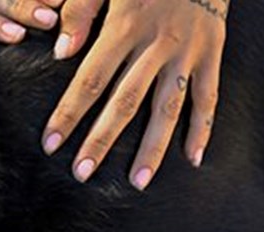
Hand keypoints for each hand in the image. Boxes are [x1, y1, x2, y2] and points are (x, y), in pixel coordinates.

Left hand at [42, 0, 227, 185]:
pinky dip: (203, 128)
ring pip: (167, 107)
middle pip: (125, 101)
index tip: (50, 144)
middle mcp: (156, 43)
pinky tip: (194, 159)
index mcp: (124, 25)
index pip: (90, 79)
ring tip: (138, 182)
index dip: (68, 114)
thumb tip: (62, 52)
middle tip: (82, 173)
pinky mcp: (212, 53)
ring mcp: (187, 52)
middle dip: (102, 140)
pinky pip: (208, 96)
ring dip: (152, 147)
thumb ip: (80, 10)